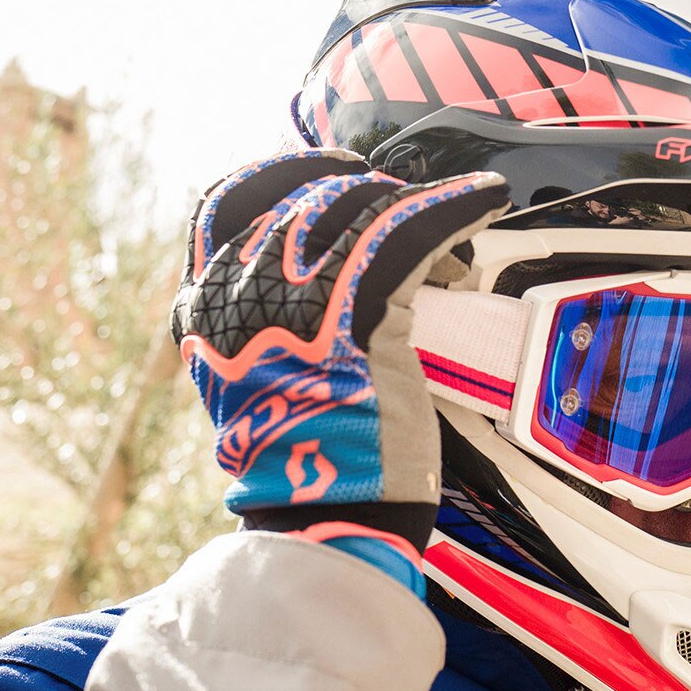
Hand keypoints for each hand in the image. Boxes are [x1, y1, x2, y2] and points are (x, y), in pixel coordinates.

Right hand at [171, 148, 509, 553]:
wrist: (327, 519)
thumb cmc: (311, 457)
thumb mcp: (261, 376)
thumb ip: (269, 316)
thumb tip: (316, 259)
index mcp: (203, 307)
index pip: (224, 201)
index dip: (281, 173)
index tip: (331, 172)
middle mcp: (238, 294)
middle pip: (301, 198)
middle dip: (361, 192)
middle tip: (407, 202)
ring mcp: (295, 300)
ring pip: (354, 209)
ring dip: (408, 200)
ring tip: (453, 208)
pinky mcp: (359, 314)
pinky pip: (409, 233)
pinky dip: (453, 205)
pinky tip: (486, 195)